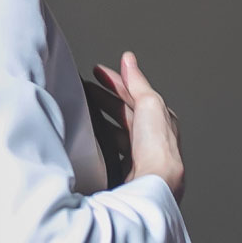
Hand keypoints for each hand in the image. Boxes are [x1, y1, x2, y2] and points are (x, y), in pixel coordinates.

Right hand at [93, 51, 184, 202]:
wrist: (152, 182)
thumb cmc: (157, 147)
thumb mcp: (149, 103)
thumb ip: (137, 82)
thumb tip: (129, 60)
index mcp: (161, 120)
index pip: (135, 93)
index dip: (115, 80)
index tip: (96, 71)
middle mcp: (151, 138)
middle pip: (123, 111)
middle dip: (103, 97)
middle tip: (82, 88)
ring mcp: (137, 155)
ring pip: (114, 130)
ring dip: (98, 118)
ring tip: (80, 110)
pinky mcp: (125, 170)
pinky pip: (107, 149)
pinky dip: (96, 140)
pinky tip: (86, 138)